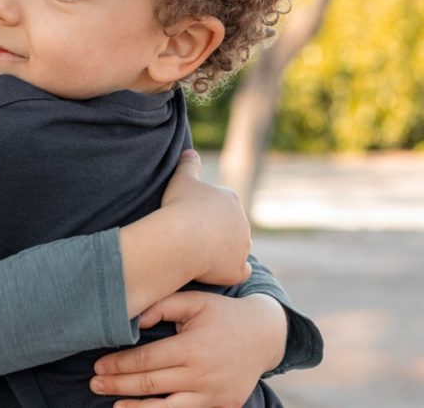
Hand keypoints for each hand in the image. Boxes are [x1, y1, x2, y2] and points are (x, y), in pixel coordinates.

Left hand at [91, 291, 285, 407]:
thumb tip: (133, 320)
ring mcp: (212, 395)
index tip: (98, 364)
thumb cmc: (222, 314)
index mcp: (193, 347)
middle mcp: (202, 375)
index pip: (146, 360)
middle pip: (150, 385)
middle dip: (118, 384)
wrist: (264, 335)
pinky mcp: (221, 406)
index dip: (119, 364)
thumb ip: (162, 306)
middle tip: (95, 382)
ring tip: (113, 404)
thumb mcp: (195, 301)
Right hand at [161, 150, 251, 285]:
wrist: (181, 238)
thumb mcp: (182, 178)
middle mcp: (243, 223)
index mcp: (231, 199)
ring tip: (205, 255)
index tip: (195, 218)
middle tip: (196, 238)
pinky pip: (241, 271)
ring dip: (227, 251)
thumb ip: (189, 164)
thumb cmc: (180, 206)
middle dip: (220, 232)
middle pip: (234, 227)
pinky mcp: (237, 269)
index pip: (225, 205)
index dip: (210, 212)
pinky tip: (222, 272)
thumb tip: (190, 151)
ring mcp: (242, 247)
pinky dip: (234, 271)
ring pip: (239, 248)